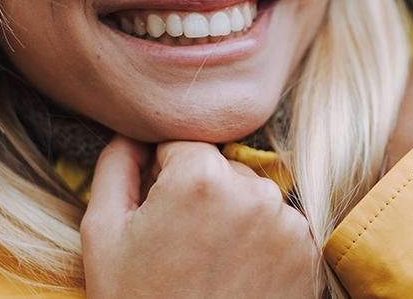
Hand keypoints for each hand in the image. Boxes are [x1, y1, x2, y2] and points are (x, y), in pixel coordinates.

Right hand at [82, 136, 319, 298]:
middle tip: (181, 247)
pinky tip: (236, 277)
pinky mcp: (309, 253)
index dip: (163, 178)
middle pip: (222, 171)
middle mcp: (255, 191)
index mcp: (201, 177)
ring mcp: (288, 223)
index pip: (182, 147)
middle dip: (203, 197)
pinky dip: (261, 246)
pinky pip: (280, 230)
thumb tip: (131, 133)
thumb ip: (114, 168)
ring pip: (253, 200)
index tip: (157, 216)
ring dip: (234, 220)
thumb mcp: (104, 235)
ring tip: (209, 267)